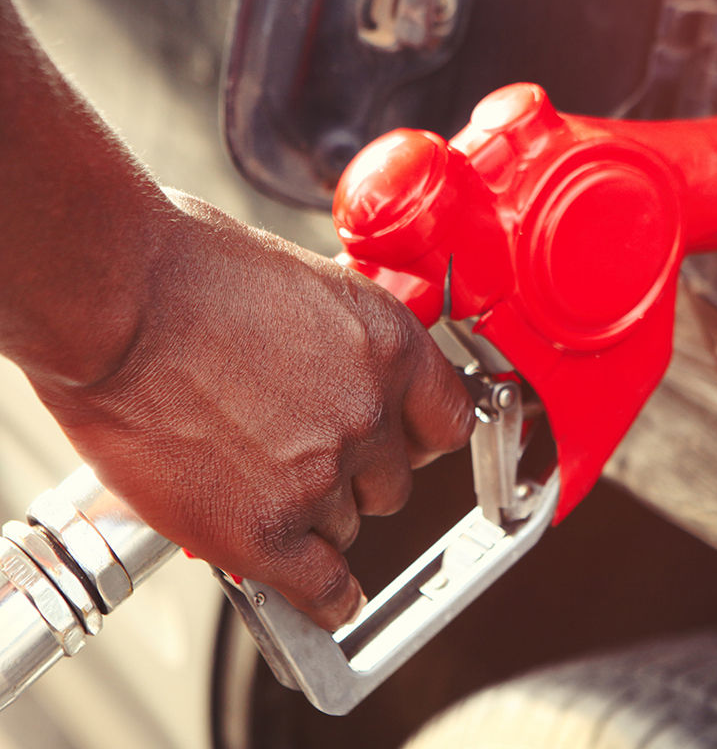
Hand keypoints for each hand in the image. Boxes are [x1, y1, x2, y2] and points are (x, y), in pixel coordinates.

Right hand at [30, 192, 474, 629]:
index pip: (449, 421)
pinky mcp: (264, 528)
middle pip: (394, 484)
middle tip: (305, 458)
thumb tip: (346, 381)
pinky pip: (322, 588)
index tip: (408, 451)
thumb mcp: (305, 285)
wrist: (112, 297)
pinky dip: (326, 599)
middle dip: (357, 478)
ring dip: (312, 517)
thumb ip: (344, 348)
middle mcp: (370, 414)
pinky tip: (326, 599)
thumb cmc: (185, 272)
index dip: (420, 441)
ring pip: (347, 528)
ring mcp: (322, 475)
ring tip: (253, 481)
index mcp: (389, 347)